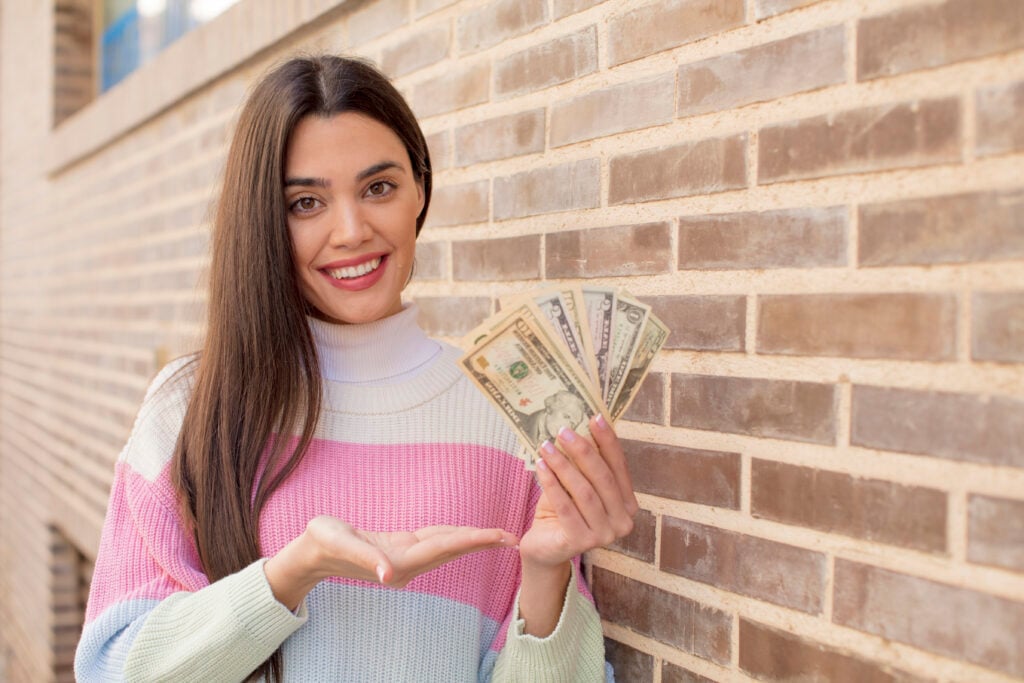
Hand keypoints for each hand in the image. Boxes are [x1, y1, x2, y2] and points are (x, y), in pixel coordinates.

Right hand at [265, 517, 517, 609]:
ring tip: (499, 535)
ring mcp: (404, 559)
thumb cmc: (323, 542)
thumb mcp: (341, 543)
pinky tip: (466, 533)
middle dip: (483, 542)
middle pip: (453, 549)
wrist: (310, 554)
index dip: (475, 540)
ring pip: (446, 547)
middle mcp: (407, 564)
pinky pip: (435, 543)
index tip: (502, 537)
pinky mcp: (399, 552)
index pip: (446, 547)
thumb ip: (366, 558)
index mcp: (398, 561)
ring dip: (472, 540)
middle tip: (515, 536)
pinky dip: (455, 536)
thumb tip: (390, 576)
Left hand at [518, 413, 638, 569]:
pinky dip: (551, 484)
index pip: (619, 467)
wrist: (545, 548)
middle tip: (563, 430)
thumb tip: (579, 426)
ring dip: (563, 465)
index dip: (608, 442)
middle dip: (583, 451)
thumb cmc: (563, 511)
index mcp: (627, 505)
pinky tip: (540, 466)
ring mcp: (605, 535)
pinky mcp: (582, 543)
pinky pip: (566, 507)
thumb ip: (584, 464)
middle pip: (603, 478)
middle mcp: (623, 522)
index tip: (595, 417)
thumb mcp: (577, 484)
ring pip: (584, 492)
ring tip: (546, 446)